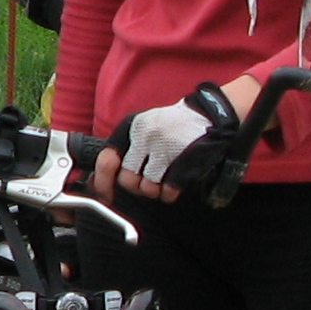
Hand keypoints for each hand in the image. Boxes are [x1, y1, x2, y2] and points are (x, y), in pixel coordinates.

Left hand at [113, 80, 247, 203]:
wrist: (210, 115)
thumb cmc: (174, 124)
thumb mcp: (145, 126)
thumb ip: (125, 149)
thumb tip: (100, 180)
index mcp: (133, 127)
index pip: (106, 159)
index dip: (102, 181)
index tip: (104, 194)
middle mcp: (146, 136)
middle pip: (127, 179)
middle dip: (137, 185)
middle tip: (149, 178)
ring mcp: (166, 148)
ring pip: (147, 187)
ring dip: (155, 189)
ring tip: (165, 175)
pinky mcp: (184, 162)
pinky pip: (168, 192)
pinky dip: (170, 193)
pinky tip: (176, 182)